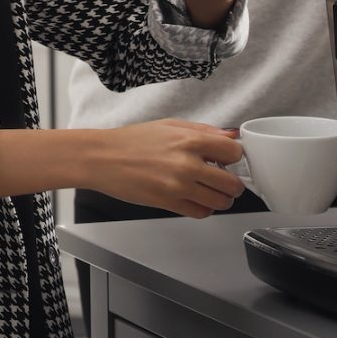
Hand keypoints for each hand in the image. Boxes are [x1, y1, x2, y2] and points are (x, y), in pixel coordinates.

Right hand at [90, 119, 244, 218]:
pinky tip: (195, 199)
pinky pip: (201, 213)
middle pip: (232, 184)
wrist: (102, 158)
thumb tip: (230, 136)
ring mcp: (178, 187)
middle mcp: (187, 165)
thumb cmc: (131, 140)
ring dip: (221, 199)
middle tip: (225, 180)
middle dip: (233, 183)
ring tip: (211, 191)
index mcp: (189, 140)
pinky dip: (204, 209)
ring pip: (220, 202)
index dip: (234, 157)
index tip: (228, 160)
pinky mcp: (169, 204)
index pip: (234, 153)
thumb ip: (203, 130)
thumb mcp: (169, 125)